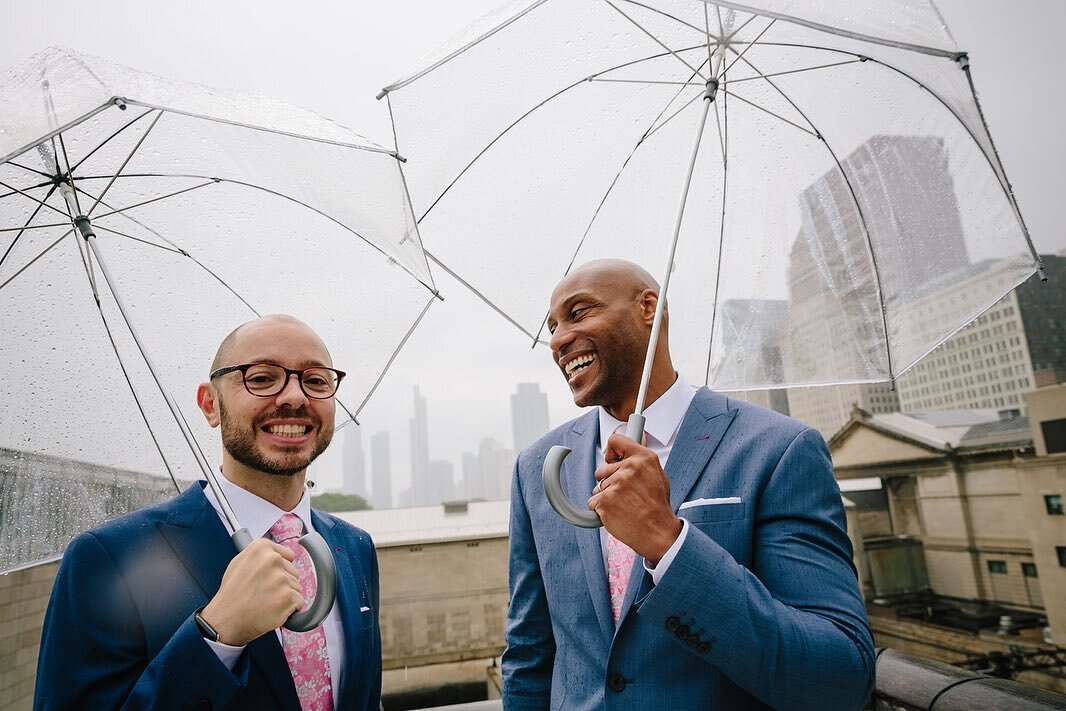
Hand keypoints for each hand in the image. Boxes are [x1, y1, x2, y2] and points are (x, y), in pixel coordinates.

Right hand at [199, 538, 304, 645]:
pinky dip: (290, 609)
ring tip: (265, 602)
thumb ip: (261, 555)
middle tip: (263, 593)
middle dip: (283, 584)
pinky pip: (299, 602)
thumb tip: (280, 555)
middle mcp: (272, 559)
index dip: (279, 570)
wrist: (225, 620)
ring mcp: (281, 578)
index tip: (268, 579)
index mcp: (261, 548)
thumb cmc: (231, 594)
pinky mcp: (287, 596)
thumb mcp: (239, 563)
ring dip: (285, 596)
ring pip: (296, 587)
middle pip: (293, 572)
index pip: (288, 556)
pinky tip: (273, 610)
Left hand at [588, 432, 682, 565]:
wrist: (658, 532)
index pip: (616, 441)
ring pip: (598, 487)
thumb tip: (627, 452)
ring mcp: (616, 483)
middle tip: (625, 495)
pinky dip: (601, 510)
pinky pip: (593, 502)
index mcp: (644, 458)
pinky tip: (617, 514)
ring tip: (624, 506)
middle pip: (603, 469)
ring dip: (606, 498)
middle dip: (609, 482)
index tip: (611, 460)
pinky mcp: (605, 500)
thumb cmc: (657, 508)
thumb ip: (641, 462)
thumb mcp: (658, 476)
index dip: (611, 451)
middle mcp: (630, 467)